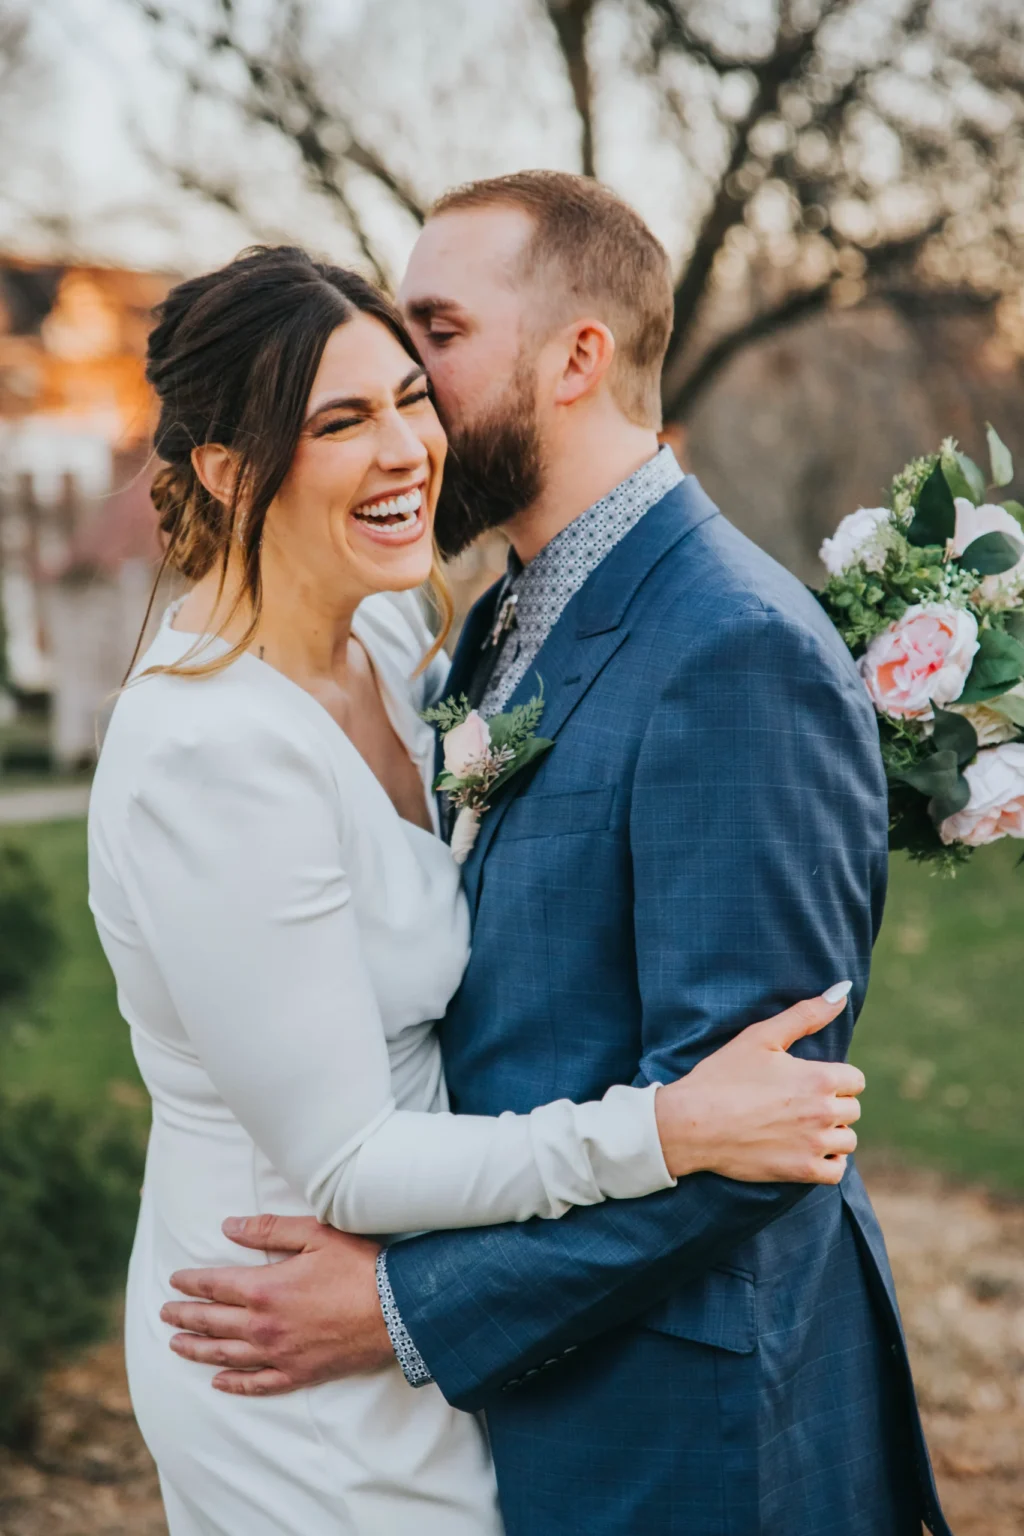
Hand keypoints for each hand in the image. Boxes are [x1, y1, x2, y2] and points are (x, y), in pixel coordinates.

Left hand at [160, 1217, 391, 1395]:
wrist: (396, 1311)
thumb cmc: (358, 1267)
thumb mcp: (316, 1234)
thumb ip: (269, 1230)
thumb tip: (229, 1226)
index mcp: (265, 1288)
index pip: (215, 1285)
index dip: (191, 1282)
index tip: (174, 1281)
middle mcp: (263, 1325)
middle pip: (212, 1321)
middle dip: (185, 1316)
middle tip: (164, 1313)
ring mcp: (279, 1353)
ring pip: (226, 1354)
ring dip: (197, 1349)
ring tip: (176, 1345)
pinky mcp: (298, 1373)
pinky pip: (257, 1383)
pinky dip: (234, 1383)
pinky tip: (218, 1381)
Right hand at [655, 985, 863, 1184]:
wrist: (692, 1123)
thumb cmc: (723, 1076)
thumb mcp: (761, 1036)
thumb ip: (805, 1014)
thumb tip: (842, 991)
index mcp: (819, 1078)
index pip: (855, 1080)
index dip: (833, 1077)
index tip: (808, 1080)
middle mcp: (824, 1113)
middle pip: (853, 1110)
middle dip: (832, 1104)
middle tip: (799, 1102)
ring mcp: (814, 1145)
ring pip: (848, 1141)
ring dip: (832, 1134)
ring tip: (803, 1127)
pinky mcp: (801, 1172)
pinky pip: (836, 1172)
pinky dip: (828, 1162)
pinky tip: (807, 1150)